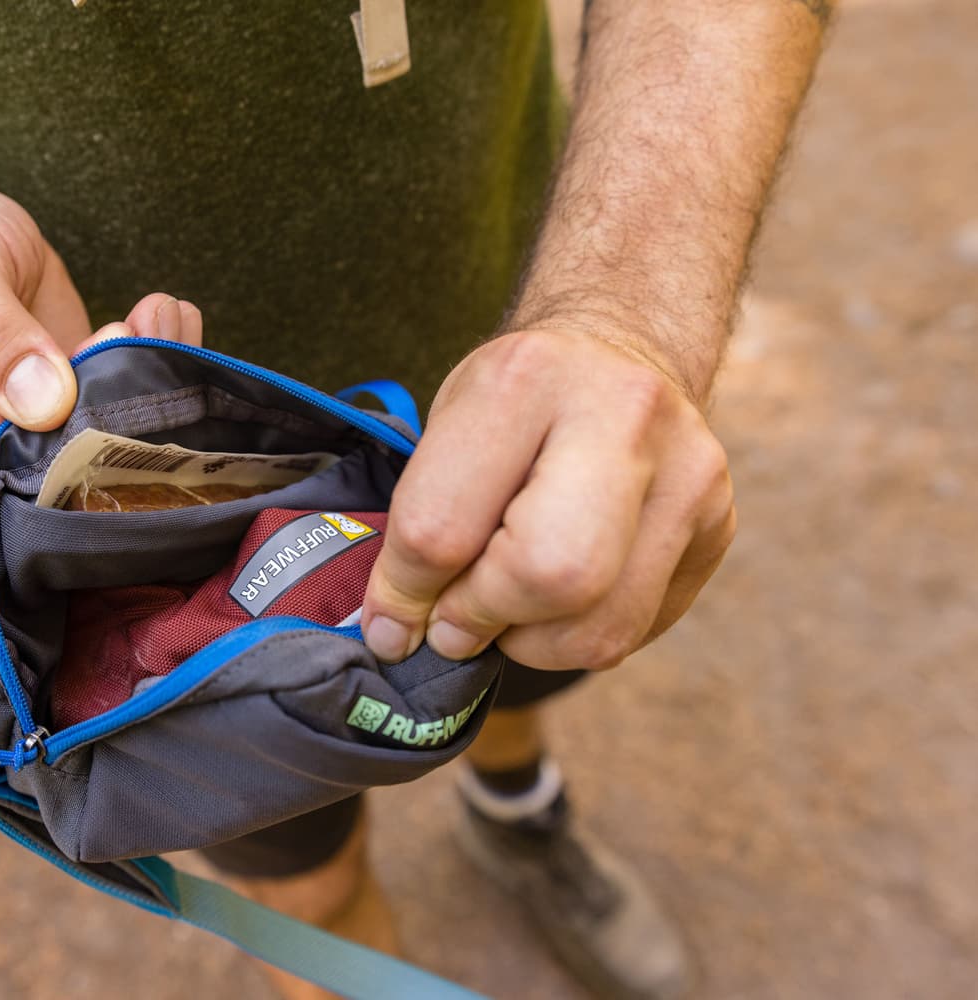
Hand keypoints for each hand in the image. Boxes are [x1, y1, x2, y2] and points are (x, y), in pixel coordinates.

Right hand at [0, 179, 201, 487]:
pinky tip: (166, 319)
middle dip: (117, 404)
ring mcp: (17, 432)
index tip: (106, 370)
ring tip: (166, 315)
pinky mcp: (59, 411)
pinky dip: (145, 364)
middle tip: (156, 329)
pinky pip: (106, 406)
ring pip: (93, 437)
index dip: (59, 438)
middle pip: (54, 461)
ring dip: (143, 379)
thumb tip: (46, 405)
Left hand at [360, 327, 735, 669]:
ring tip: (501, 610)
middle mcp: (625, 416)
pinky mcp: (718, 528)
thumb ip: (418, 521)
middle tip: (451, 623)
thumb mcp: (448, 423)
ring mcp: (689, 474)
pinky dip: (573, 638)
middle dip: (483, 619)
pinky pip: (633, 632)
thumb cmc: (514, 401)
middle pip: (550, 575)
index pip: (445, 525)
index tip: (391, 620)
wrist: (618, 351)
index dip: (405, 592)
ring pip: (598, 626)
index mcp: (528, 377)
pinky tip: (552, 602)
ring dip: (528, 642)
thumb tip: (395, 638)